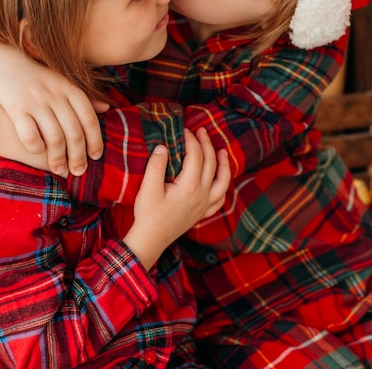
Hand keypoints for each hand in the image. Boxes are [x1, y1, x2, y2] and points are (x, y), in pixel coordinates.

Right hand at [0, 38, 108, 175]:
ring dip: (58, 158)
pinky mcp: (16, 108)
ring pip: (54, 138)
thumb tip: (107, 108)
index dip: (95, 140)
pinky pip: (30, 135)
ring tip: (59, 169)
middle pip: (74, 132)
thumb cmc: (36, 77)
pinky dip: (36, 148)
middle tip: (79, 170)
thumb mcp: (62, 81)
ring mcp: (36, 101)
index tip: (96, 156)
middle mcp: (55, 95)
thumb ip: (83, 96)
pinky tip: (38, 153)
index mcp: (69, 88)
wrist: (1, 62)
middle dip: (78, 155)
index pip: (89, 119)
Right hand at [123, 128, 229, 269]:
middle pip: (211, 164)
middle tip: (201, 130)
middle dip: (206, 144)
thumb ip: (156, 165)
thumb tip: (163, 146)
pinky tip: (220, 180)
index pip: (196, 155)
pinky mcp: (202, 214)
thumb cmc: (148, 214)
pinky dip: (223, 187)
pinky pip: (219, 199)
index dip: (191, 140)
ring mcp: (204, 206)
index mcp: (189, 186)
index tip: (184, 130)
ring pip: (222, 182)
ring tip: (222, 152)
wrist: (151, 240)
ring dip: (224, 165)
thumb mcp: (148, 188)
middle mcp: (202, 195)